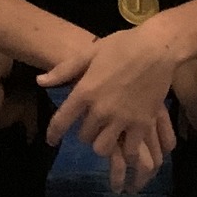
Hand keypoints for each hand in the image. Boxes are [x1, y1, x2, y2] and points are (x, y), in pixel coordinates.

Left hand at [40, 25, 178, 192]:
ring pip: (103, 148)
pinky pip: (129, 150)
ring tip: (108, 136)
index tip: (52, 140)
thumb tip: (40, 81)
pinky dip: (126, 151)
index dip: (53, 133)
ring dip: (102, 144)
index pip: (62, 120)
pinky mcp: (142, 124)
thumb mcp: (90, 52)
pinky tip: (127, 143)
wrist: (157, 48)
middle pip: (84, 136)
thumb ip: (64, 70)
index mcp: (85, 91)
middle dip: (85, 132)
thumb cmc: (122, 46)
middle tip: (92, 125)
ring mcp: (122, 119)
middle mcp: (101, 110)